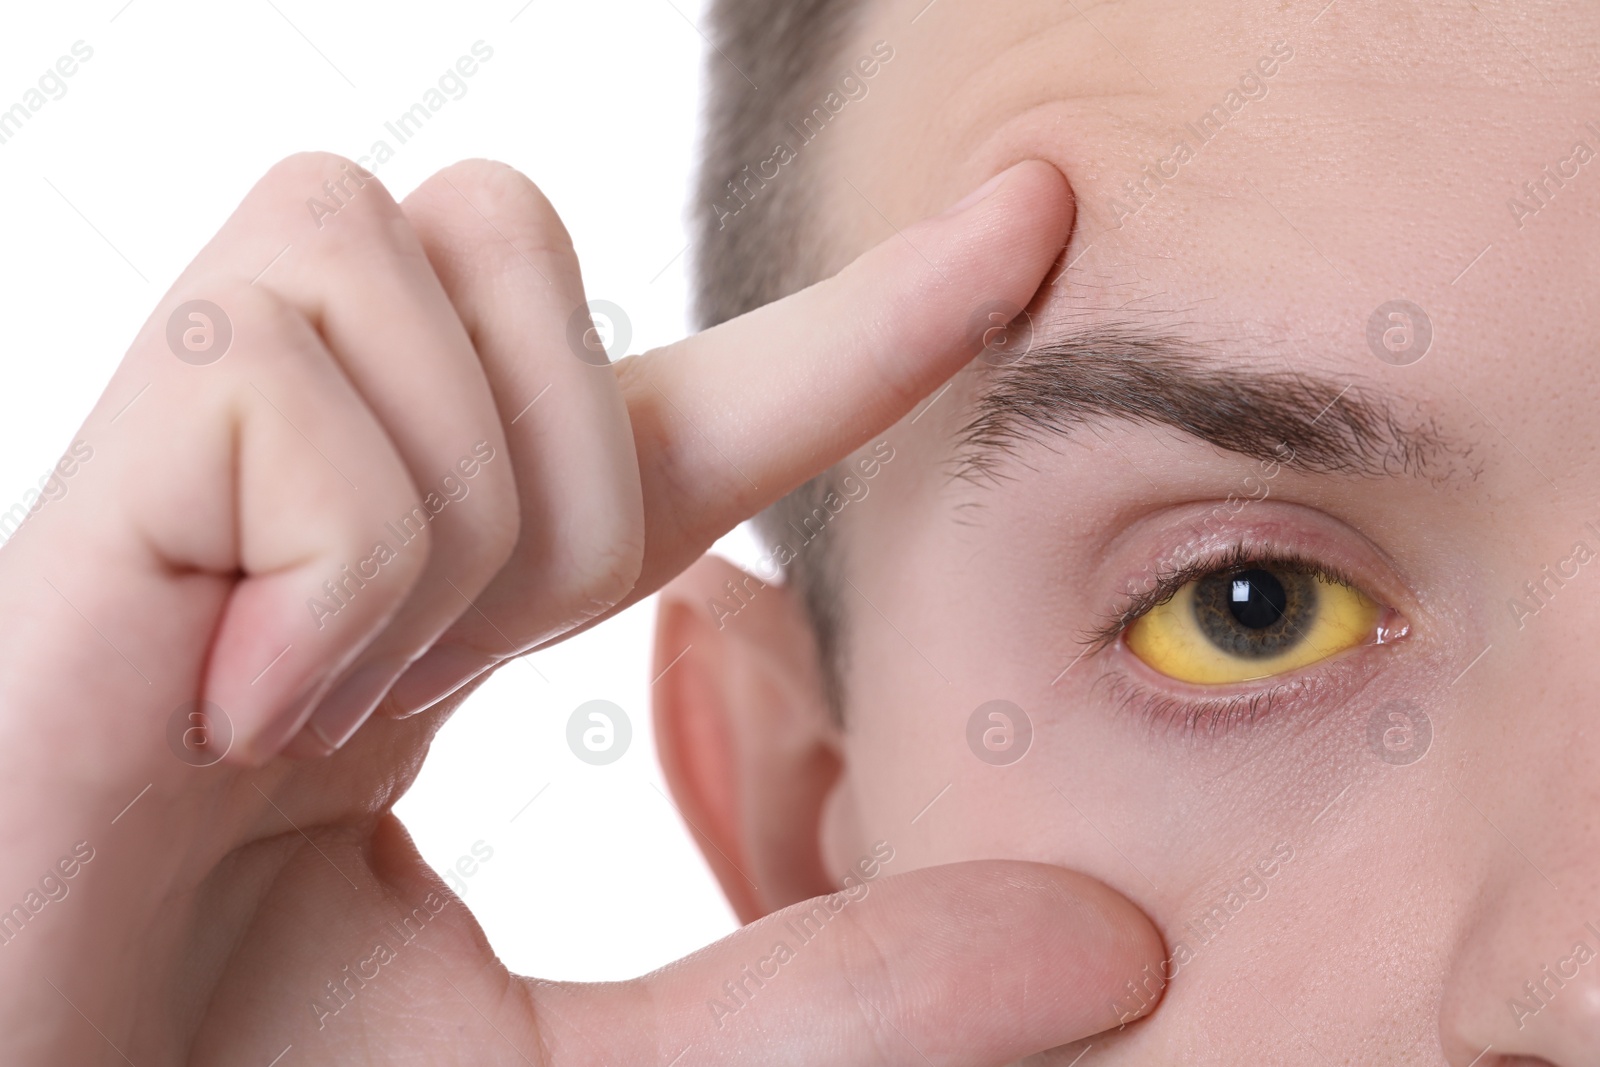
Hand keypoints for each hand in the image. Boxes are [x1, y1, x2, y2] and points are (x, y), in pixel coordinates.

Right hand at [0, 153, 1162, 1062]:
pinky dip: (325, 563)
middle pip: (538, 242)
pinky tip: (227, 695)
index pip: (706, 403)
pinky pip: (313, 378)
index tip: (1032, 222)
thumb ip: (831, 1000)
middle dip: (558, 471)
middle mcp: (356, 467)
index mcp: (462, 585)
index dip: (874, 313)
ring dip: (445, 511)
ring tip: (300, 703)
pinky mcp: (121, 448)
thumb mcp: (588, 1060)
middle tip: (409, 700)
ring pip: (451, 254)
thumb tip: (1120, 948)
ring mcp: (229, 434)